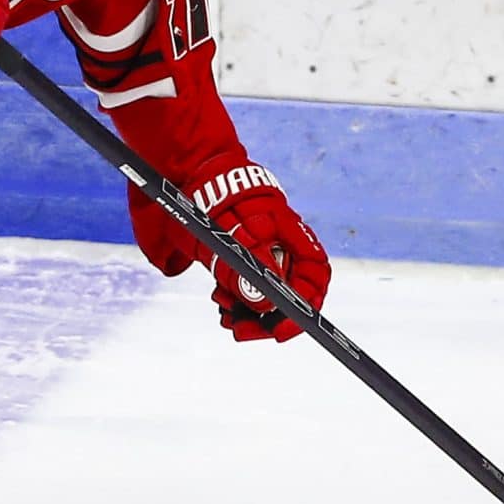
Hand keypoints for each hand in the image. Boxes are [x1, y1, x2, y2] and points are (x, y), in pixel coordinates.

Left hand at [130, 159, 329, 342]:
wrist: (190, 172)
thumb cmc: (215, 197)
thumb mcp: (232, 233)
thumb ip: (252, 267)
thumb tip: (266, 306)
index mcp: (290, 234)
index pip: (313, 276)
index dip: (304, 306)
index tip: (281, 330)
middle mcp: (280, 246)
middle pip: (288, 292)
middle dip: (268, 317)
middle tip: (243, 331)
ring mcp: (260, 252)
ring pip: (264, 294)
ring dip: (248, 312)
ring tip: (225, 315)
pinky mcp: (240, 259)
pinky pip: (246, 288)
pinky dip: (235, 301)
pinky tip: (220, 303)